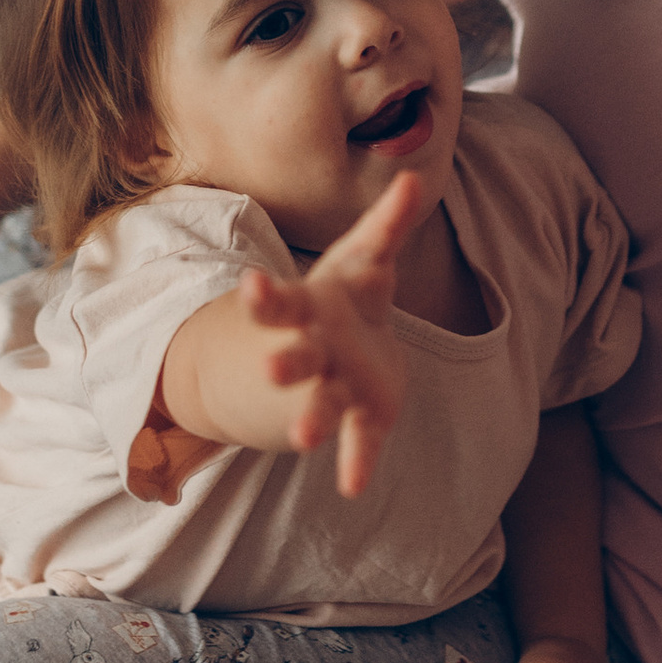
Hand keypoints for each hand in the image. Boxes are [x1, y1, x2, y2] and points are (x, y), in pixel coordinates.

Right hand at [239, 173, 417, 495]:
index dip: (267, 298)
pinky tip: (353, 486)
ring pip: (318, 403)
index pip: (281, 302)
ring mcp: (332, 387)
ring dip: (310, 418)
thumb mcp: (364, 260)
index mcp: (309, 309)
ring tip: (303, 437)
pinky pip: (359, 440)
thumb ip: (386, 225)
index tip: (249, 288)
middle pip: (293, 357)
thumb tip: (411, 176)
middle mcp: (312, 350)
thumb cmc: (348, 300)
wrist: (339, 355)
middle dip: (283, 362)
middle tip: (269, 369)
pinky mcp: (360, 417)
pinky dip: (357, 461)